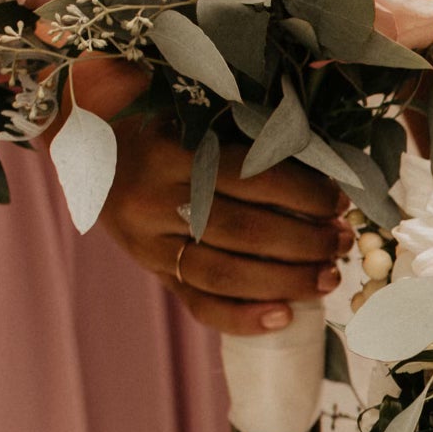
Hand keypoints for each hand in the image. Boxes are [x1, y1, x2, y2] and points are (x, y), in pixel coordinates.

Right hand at [82, 61, 350, 335]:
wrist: (90, 153)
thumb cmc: (158, 128)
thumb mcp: (189, 114)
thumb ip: (242, 122)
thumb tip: (321, 118)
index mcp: (172, 154)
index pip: (249, 177)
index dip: (302, 192)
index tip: (338, 198)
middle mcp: (156, 201)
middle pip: (242, 231)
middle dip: (304, 241)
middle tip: (342, 241)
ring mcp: (150, 244)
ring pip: (223, 274)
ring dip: (285, 280)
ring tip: (328, 277)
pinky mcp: (153, 273)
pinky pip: (198, 305)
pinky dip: (242, 317)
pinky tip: (283, 317)